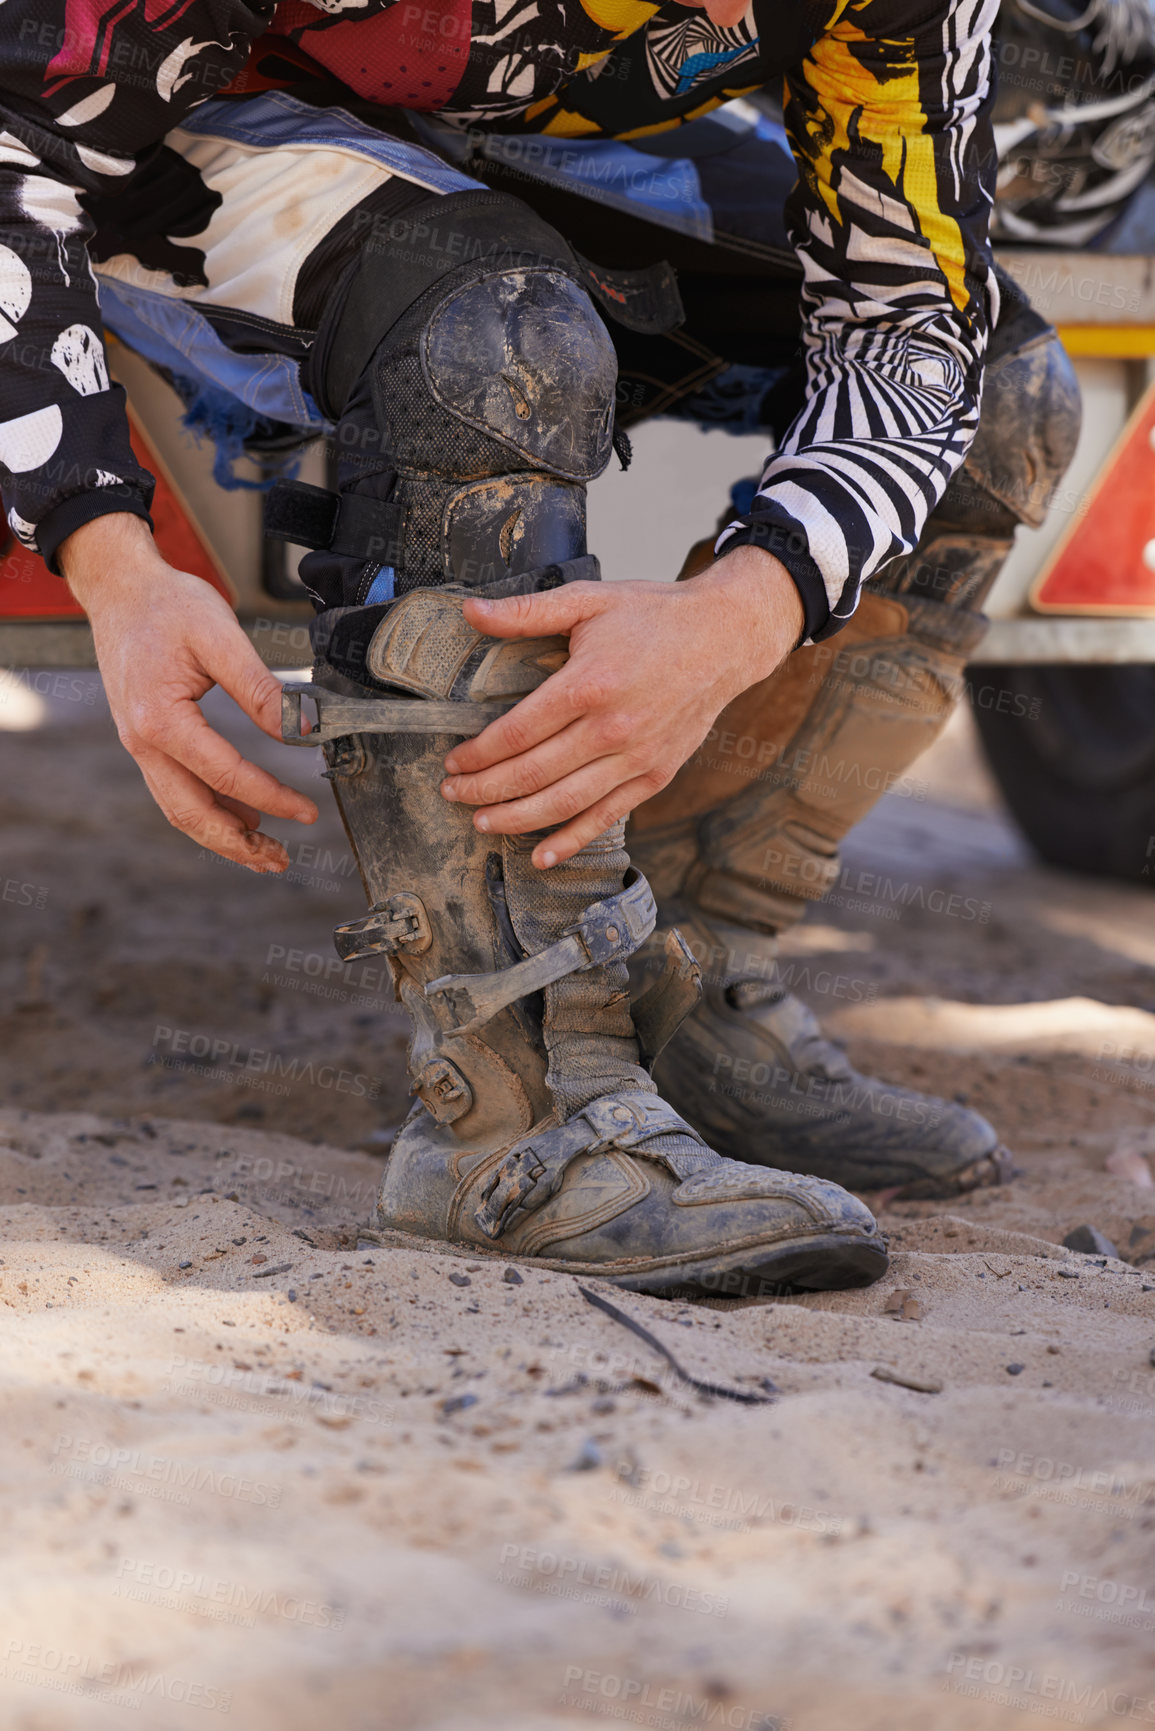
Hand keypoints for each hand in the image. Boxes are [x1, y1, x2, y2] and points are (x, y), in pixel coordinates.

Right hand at [61, 513, 317, 872]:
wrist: (119, 587)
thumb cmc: (167, 604)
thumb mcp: (221, 637)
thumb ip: (260, 690)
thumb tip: (301, 729)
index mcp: (160, 720)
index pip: (226, 775)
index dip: (272, 798)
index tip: (308, 812)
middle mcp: (142, 742)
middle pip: (192, 812)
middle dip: (238, 844)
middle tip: (282, 859)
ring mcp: (139, 744)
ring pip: (180, 808)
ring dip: (222, 836)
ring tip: (264, 851)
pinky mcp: (146, 739)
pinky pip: (175, 788)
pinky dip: (208, 810)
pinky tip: (241, 817)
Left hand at [441, 543, 804, 867]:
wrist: (725, 637)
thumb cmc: (654, 616)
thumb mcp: (588, 599)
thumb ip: (526, 611)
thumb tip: (469, 612)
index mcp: (589, 684)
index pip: (518, 732)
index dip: (479, 754)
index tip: (454, 763)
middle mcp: (612, 728)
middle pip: (532, 773)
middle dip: (484, 790)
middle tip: (453, 795)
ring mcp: (636, 757)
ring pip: (564, 802)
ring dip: (517, 819)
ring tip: (482, 823)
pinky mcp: (655, 774)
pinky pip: (606, 816)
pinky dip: (572, 840)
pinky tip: (542, 855)